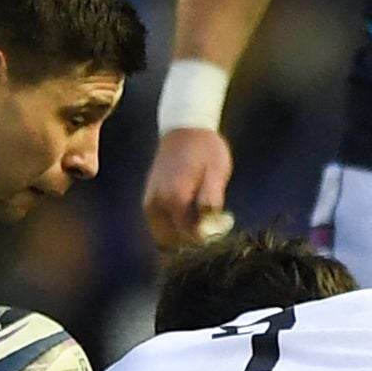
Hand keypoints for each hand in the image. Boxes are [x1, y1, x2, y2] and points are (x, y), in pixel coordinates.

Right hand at [144, 125, 234, 252]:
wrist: (185, 128)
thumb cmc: (205, 149)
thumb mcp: (217, 171)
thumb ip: (211, 200)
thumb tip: (208, 228)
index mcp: (174, 197)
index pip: (188, 236)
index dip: (207, 239)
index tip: (222, 230)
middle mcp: (156, 204)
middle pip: (173, 243)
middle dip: (193, 243)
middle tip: (213, 228)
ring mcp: (149, 203)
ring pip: (164, 238)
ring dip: (182, 238)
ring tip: (204, 222)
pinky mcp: (148, 201)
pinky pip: (159, 227)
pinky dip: (174, 230)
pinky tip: (192, 217)